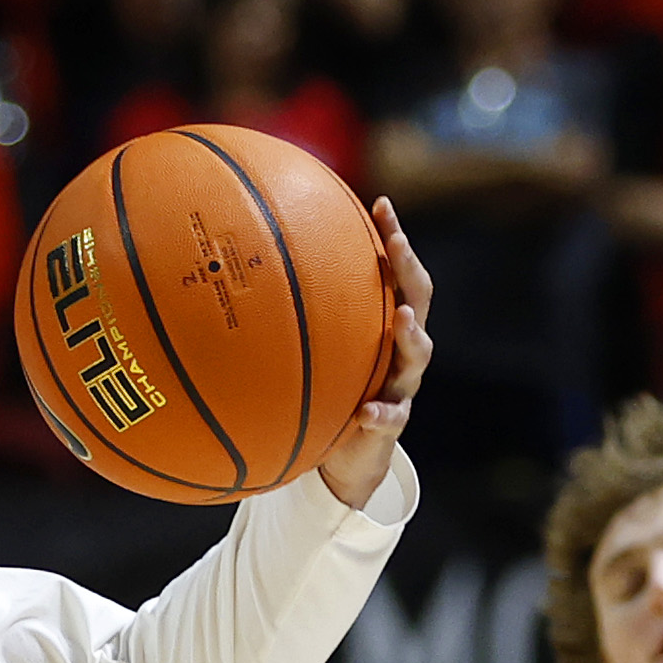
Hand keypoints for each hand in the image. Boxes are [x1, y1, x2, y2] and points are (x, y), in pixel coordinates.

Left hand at [315, 198, 433, 507]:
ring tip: (402, 319)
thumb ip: (299, 320)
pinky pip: (391, 418)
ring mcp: (401, 386)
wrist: (348, 458)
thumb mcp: (318, 353)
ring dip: (412, 335)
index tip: (381, 204)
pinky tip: (366, 411)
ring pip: (418, 355)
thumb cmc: (332, 393)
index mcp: (385, 324)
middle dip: (409, 269)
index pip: (397, 272)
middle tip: (396, 244)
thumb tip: (243, 278)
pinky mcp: (392, 424)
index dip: (394, 237)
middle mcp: (401, 349)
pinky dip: (381, 413)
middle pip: (419, 299)